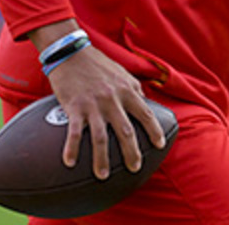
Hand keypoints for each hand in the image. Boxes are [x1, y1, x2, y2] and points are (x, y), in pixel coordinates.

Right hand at [29, 23, 166, 179]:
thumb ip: (134, 89)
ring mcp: (93, 105)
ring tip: (103, 175)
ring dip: (102, 158)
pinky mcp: (73, 107)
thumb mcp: (122, 73)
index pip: (145, 114)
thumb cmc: (98, 64)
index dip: (153, 131)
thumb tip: (144, 103)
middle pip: (125, 131)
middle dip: (131, 152)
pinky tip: (69, 163)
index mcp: (127, 90)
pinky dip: (71, 148)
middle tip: (134, 168)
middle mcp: (112, 99)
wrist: (71, 52)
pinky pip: (73, 132)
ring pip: (100, 137)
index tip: (159, 146)